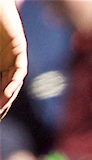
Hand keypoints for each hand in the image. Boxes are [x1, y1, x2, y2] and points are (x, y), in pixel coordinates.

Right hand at [0, 0, 27, 119]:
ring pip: (14, 81)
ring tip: (1, 108)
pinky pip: (19, 68)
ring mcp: (14, 56)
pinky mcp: (18, 48)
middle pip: (7, 87)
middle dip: (2, 103)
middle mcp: (7, 62)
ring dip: (8, 96)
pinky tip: (8, 91)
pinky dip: (14, 81)